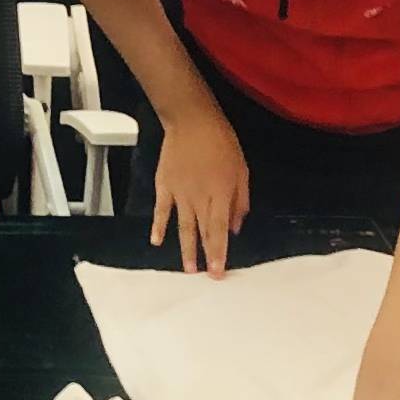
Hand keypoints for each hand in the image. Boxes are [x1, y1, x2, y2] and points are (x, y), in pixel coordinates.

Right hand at [147, 110, 249, 275]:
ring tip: (188, 270)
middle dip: (205, 256)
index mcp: (220, 194)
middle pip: (202, 232)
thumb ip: (240, 201)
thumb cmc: (222, 142)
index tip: (219, 272)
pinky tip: (157, 242)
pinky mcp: (164, 186)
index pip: (219, 230)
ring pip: (183, 227)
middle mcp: (199, 198)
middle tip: (207, 278)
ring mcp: (179, 193)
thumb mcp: (241, 170)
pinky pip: (161, 211)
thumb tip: (235, 227)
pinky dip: (159, 227)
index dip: (219, 252)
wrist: (192, 121)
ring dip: (186, 249)